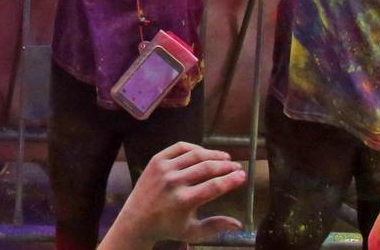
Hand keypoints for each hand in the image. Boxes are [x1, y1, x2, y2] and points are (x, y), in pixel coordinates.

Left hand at [110, 142, 246, 245]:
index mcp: (184, 201)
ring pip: (195, 155)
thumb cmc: (168, 227)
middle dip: (226, 166)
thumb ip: (216, 226)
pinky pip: (179, 147)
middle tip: (237, 166)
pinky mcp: (156, 160)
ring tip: (226, 157)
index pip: (214, 186)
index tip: (242, 176)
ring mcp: (164, 169)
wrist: (137, 219)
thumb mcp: (193, 231)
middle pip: (207, 168)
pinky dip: (194, 147)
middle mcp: (174, 182)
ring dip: (213, 154)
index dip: (231, 180)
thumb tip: (239, 224)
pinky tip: (205, 152)